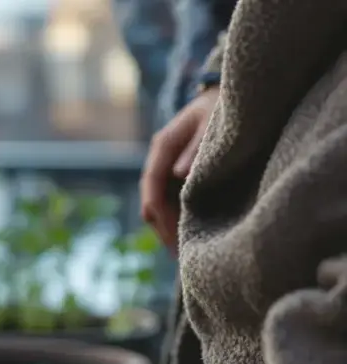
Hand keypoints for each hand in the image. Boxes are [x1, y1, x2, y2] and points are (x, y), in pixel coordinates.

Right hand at [140, 87, 219, 255]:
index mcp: (162, 146)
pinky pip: (170, 201)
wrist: (225, 95)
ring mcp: (166, 167)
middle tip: (178, 255)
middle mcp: (160, 158)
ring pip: (158, 204)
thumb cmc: (222, 107)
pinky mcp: (176, 174)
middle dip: (162, 228)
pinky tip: (189, 235)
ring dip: (167, 227)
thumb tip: (180, 175)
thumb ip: (197, 148)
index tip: (172, 236)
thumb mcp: (213, 123)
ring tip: (182, 252)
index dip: (159, 213)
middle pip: (151, 200)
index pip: (151, 185)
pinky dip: (176, 219)